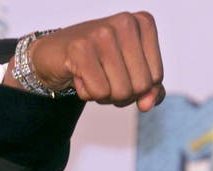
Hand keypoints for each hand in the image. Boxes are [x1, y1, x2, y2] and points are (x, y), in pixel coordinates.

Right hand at [4, 12, 164, 111]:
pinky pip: (99, 92)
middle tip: (106, 77)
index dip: (139, 88)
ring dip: (106, 95)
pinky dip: (88, 94)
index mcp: (142, 23)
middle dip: (123, 94)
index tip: (122, 72)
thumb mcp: (133, 74)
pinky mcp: (80, 48)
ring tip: (93, 75)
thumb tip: (146, 105)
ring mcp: (102, 33)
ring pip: (121, 92)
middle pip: (141, 86)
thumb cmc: (100, 62)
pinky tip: (79, 76)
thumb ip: (151, 91)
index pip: (156, 77)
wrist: (55, 54)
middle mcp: (125, 22)